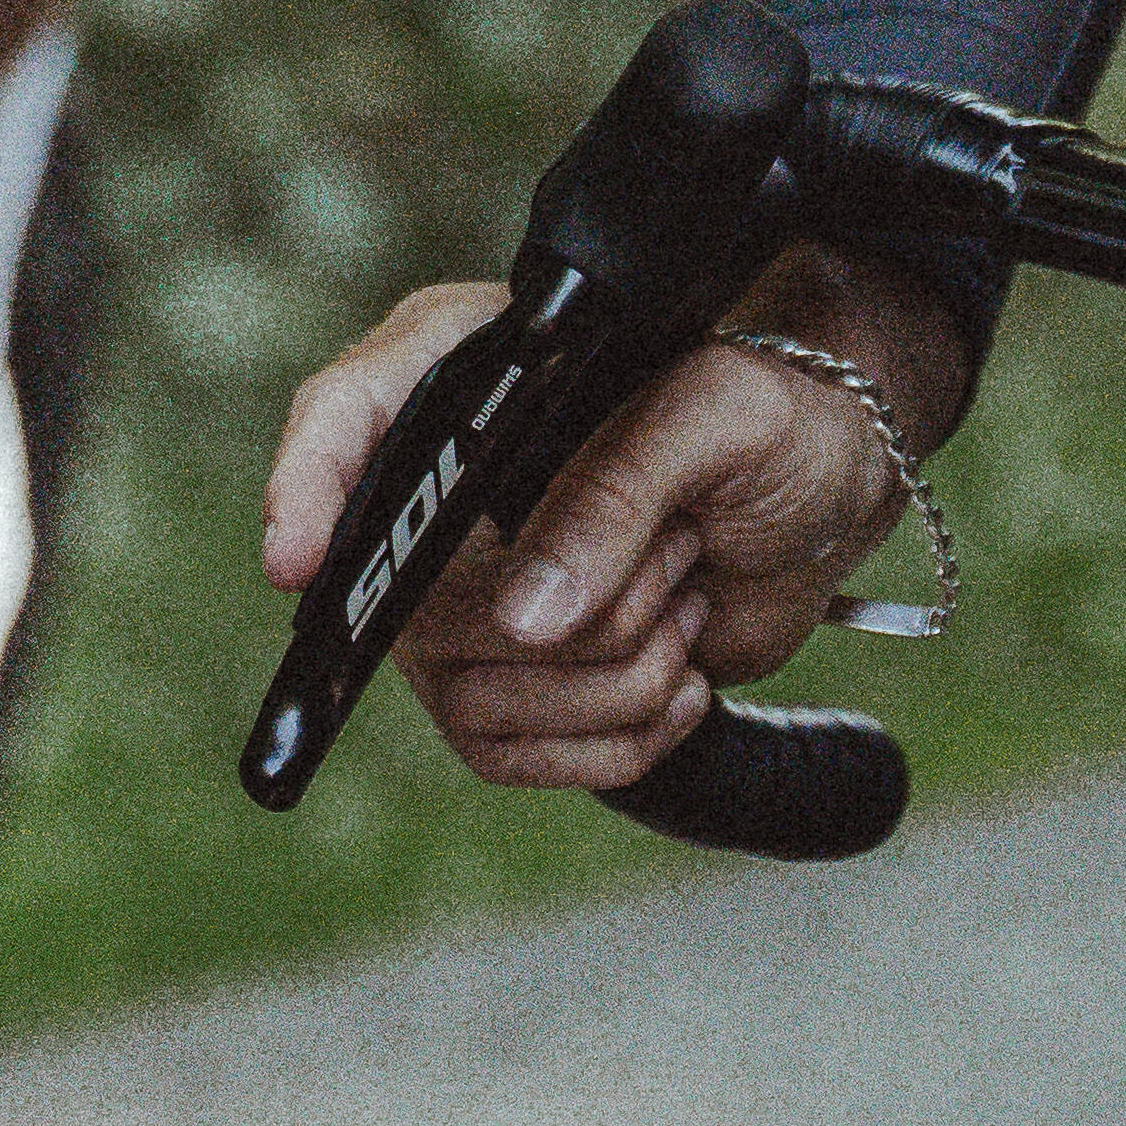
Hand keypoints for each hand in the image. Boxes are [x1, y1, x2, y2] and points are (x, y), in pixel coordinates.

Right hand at [249, 253, 962, 792]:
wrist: (830, 483)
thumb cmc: (771, 411)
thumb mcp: (715, 418)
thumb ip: (615, 495)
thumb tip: (525, 619)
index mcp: (459, 367)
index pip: (340, 419)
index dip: (302, 488)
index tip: (295, 562)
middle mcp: (437, 491)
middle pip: (417, 606)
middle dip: (576, 611)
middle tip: (678, 547)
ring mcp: (465, 598)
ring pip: (473, 700)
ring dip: (617, 673)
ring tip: (686, 597)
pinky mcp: (512, 682)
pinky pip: (513, 758)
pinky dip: (620, 737)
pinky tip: (683, 676)